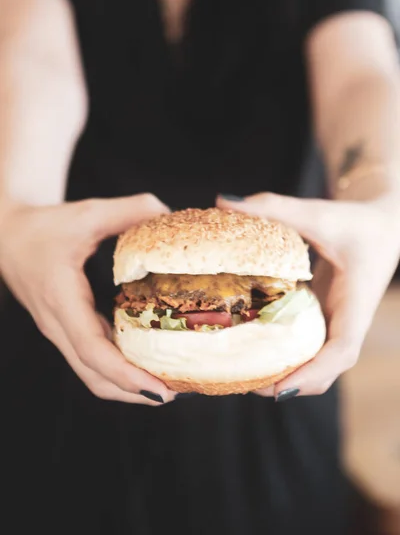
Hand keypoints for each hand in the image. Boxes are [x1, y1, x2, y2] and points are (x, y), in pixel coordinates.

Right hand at [0, 194, 175, 404]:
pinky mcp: (67, 328)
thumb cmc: (43, 226)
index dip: (126, 375)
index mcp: (62, 300)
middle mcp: (59, 325)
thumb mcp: (86, 213)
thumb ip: (129, 210)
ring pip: (92, 374)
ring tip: (168, 383)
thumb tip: (168, 212)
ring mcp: (61, 330)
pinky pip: (92, 360)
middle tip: (178, 392)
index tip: (159, 389)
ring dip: (127, 386)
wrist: (7, 234)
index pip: (93, 351)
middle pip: (95, 377)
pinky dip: (119, 369)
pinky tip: (146, 361)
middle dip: (135, 393)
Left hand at [217, 192, 399, 397]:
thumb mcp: (317, 212)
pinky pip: (310, 347)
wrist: (382, 224)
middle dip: (293, 384)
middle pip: (327, 370)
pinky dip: (287, 357)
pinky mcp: (327, 317)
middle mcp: (348, 320)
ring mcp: (338, 322)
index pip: (342, 350)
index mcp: (356, 302)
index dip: (313, 373)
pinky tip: (255, 348)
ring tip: (246, 375)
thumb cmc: (355, 220)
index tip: (279, 389)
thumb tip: (224, 200)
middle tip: (248, 385)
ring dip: (288, 375)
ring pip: (318, 364)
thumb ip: (275, 206)